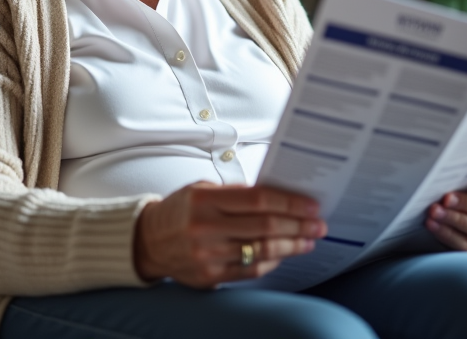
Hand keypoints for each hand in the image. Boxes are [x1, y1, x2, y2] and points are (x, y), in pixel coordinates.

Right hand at [134, 182, 325, 287]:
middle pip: (266, 226)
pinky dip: (272, 261)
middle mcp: (206, 228)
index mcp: (205, 200)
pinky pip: (251, 271)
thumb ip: (237, 193)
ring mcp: (209, 255)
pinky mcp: (210, 277)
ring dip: (292, 246)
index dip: (290, 203)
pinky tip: (284, 254)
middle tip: (318, 225)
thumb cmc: (180, 210)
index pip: (259, 200)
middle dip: (299, 226)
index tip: (311, 206)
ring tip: (308, 241)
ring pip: (262, 251)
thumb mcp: (202, 190)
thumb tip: (279, 196)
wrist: (148, 241)